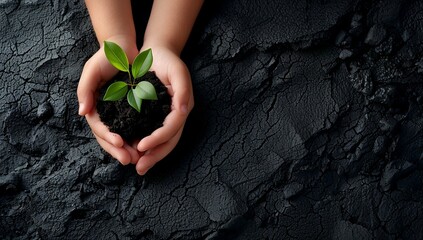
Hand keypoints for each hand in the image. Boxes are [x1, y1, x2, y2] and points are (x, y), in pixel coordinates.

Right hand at [77, 36, 138, 164]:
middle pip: (109, 138)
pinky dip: (139, 139)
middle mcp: (105, 113)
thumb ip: (85, 89)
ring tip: (139, 158)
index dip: (107, 138)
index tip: (119, 143)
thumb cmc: (105, 57)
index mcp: (94, 107)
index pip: (99, 128)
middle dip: (118, 151)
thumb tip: (82, 112)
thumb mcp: (92, 70)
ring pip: (122, 138)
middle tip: (130, 160)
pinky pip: (134, 129)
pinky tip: (147, 147)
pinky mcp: (132, 111)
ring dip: (129, 150)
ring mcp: (118, 114)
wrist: (123, 49)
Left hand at [132, 46, 193, 174]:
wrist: (157, 54)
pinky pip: (151, 134)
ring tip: (137, 166)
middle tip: (140, 168)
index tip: (141, 146)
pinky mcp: (154, 116)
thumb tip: (183, 112)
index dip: (158, 139)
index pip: (172, 129)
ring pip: (161, 142)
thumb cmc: (168, 61)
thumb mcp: (178, 71)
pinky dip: (144, 145)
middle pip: (168, 141)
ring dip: (150, 156)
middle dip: (154, 156)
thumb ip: (183, 91)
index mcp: (182, 108)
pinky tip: (133, 152)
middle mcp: (176, 116)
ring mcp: (166, 118)